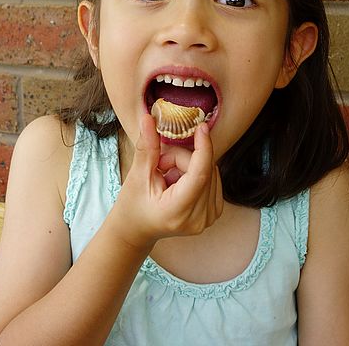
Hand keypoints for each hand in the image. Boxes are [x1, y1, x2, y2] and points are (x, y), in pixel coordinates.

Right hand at [107, 114, 223, 250]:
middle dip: (182, 158)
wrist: (137, 230)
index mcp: (177, 212)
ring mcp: (209, 218)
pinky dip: (197, 173)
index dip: (203, 148)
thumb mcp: (137, 175)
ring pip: (210, 170)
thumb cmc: (133, 205)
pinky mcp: (215, 212)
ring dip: (189, 165)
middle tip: (160, 166)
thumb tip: (149, 118)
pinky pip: (212, 177)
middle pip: (203, 169)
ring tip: (168, 177)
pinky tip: (179, 183)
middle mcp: (199, 219)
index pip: (200, 175)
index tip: (202, 127)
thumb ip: (147, 146)